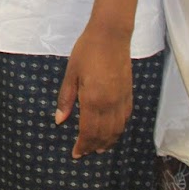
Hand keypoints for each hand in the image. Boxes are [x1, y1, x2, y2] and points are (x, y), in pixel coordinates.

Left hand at [55, 24, 133, 158]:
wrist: (111, 35)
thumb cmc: (87, 51)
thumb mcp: (71, 73)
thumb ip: (66, 98)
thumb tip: (59, 120)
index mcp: (93, 100)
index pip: (89, 131)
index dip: (82, 145)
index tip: (76, 154)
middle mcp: (110, 104)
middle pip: (103, 134)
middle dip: (93, 146)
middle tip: (85, 153)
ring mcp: (121, 100)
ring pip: (117, 129)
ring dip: (108, 141)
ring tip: (99, 148)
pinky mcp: (129, 94)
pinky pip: (125, 118)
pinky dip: (119, 129)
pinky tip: (114, 131)